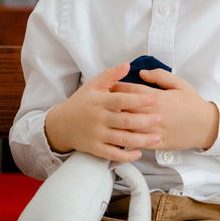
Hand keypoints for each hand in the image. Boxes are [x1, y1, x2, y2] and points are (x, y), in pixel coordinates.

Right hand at [45, 63, 161, 160]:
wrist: (59, 125)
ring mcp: (96, 135)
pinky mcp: (94, 148)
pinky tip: (139, 152)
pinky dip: (126, 156)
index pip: (121, 100)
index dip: (138, 99)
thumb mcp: (92, 86)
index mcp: (99, 102)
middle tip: (160, 118)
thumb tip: (128, 65)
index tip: (154, 98)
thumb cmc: (81, 103)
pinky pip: (112, 154)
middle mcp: (98, 119)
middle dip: (144, 121)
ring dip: (141, 140)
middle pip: (124, 121)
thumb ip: (111, 75)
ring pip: (121, 139)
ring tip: (157, 137)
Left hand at [111, 68, 218, 150]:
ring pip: (126, 126)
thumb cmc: (193, 104)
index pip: (129, 91)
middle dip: (110, 105)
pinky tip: (116, 136)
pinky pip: (135, 141)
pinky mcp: (156, 142)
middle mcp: (153, 113)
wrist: (206, 125)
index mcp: (157, 98)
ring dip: (115, 122)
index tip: (108, 87)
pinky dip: (124, 139)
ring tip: (105, 119)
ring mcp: (154, 129)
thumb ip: (160, 76)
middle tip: (101, 103)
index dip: (116, 88)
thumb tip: (141, 72)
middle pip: (123, 108)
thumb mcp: (180, 84)